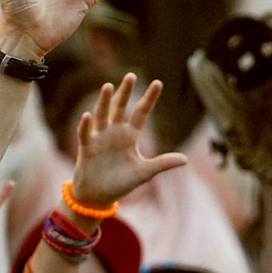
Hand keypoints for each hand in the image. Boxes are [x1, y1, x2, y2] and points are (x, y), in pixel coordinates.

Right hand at [68, 74, 188, 203]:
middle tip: (131, 75)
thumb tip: (185, 160)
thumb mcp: (144, 173)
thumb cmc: (120, 183)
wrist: (98, 196)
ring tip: (108, 86)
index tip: (158, 83)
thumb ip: (162, 164)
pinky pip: (86, 134)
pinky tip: (88, 115)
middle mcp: (114, 132)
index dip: (149, 99)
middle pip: (120, 108)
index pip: (141, 113)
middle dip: (125, 92)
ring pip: (102, 115)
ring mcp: (100, 138)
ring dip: (104, 102)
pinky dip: (86, 125)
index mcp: (130, 136)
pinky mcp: (86, 148)